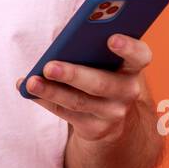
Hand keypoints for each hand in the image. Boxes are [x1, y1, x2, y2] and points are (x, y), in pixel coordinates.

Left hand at [15, 33, 153, 143]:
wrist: (112, 115)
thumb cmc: (101, 71)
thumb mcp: (104, 59)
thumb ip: (91, 46)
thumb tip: (62, 40)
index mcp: (132, 67)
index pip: (140, 56)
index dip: (129, 47)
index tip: (111, 38)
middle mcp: (128, 92)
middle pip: (102, 84)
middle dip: (73, 75)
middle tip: (49, 66)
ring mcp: (113, 114)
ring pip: (79, 102)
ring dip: (52, 91)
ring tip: (31, 81)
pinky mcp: (95, 129)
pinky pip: (66, 114)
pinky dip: (45, 100)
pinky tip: (28, 89)